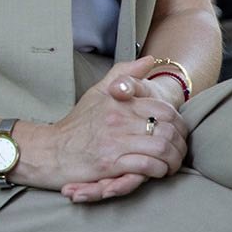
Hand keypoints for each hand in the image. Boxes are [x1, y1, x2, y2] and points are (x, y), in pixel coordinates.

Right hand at [18, 57, 185, 201]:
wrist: (52, 150)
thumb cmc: (78, 124)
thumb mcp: (97, 92)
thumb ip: (123, 74)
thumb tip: (150, 60)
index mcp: (118, 101)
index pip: (164, 110)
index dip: (179, 124)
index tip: (177, 134)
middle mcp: (117, 119)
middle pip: (168, 130)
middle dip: (180, 145)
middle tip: (179, 152)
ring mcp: (114, 141)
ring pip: (161, 149)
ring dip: (172, 160)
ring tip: (171, 164)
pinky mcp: (110, 163)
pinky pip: (147, 166)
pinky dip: (159, 170)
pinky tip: (157, 171)